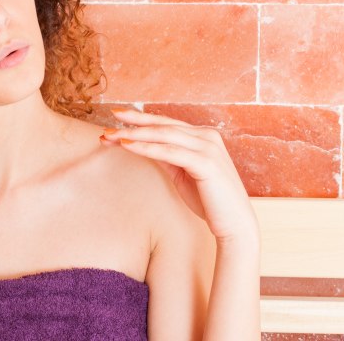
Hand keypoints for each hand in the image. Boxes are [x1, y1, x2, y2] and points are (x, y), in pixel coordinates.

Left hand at [100, 108, 257, 242]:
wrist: (235, 224)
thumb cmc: (209, 200)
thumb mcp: (182, 172)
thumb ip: (167, 156)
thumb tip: (143, 145)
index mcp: (203, 136)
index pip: (166, 124)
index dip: (140, 120)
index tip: (117, 118)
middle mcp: (207, 136)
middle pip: (163, 125)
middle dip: (134, 122)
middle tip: (109, 122)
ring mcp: (208, 147)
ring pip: (164, 135)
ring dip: (135, 134)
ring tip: (112, 135)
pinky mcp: (206, 162)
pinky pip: (169, 152)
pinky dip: (147, 147)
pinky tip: (128, 146)